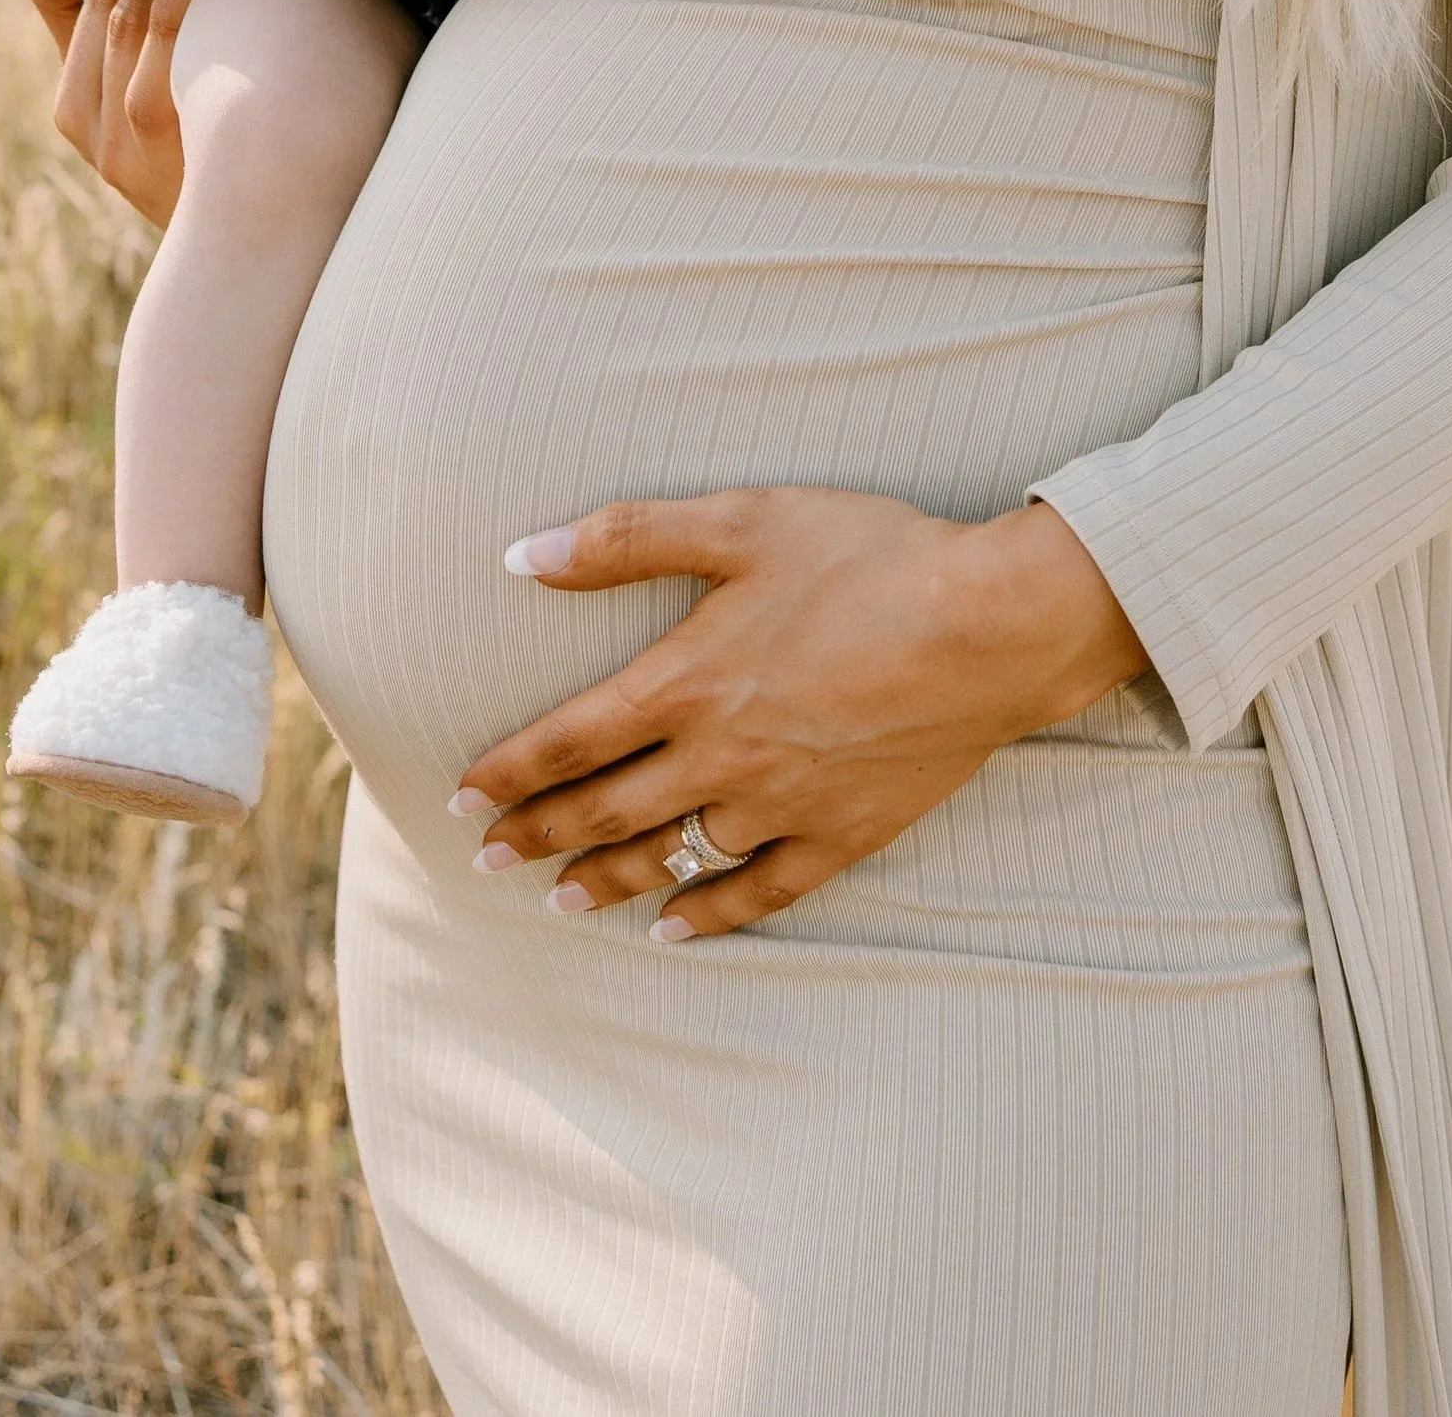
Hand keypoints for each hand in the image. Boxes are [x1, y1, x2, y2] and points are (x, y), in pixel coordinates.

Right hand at [26, 0, 194, 226]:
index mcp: (71, 99)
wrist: (245, 244)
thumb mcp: (143, 102)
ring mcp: (115, 133)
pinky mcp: (154, 134)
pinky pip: (157, 51)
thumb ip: (116, 38)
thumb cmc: (204, 152)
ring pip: (122, 16)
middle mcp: (80, 117)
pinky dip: (174, 2)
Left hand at [450, 488, 1147, 939]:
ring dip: (605, 881)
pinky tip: (673, 930)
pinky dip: (708, 916)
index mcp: (687, 680)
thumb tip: (523, 553)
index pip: (569, 740)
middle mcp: (720, 755)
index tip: (461, 796)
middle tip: (484, 860)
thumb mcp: (743, 520)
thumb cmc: (868, 558)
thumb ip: (627, 538)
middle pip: (605, 810)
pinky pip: (758, 892)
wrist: (990, 626)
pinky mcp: (840, 834)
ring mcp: (780, 804)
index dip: (509, 772)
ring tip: (559, 901)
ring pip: (670, 857)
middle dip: (536, 837)